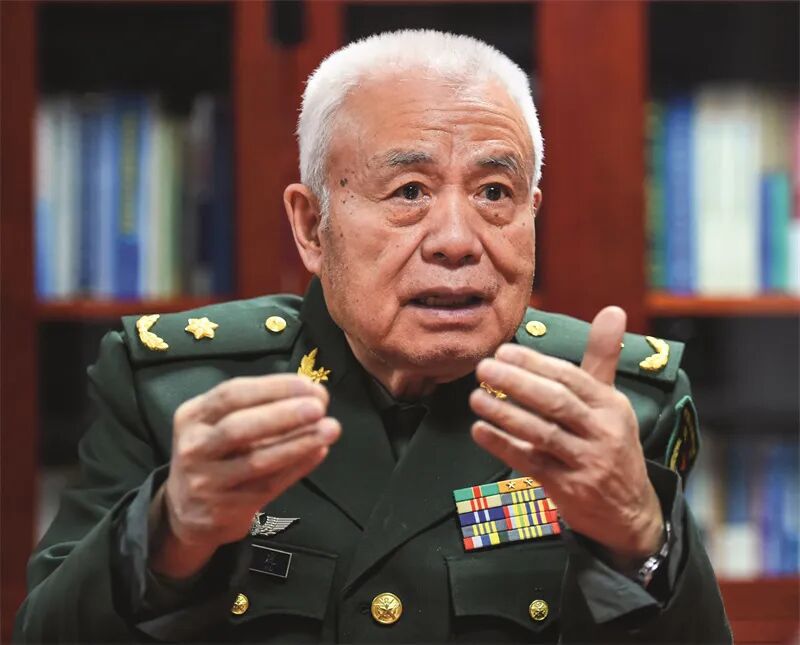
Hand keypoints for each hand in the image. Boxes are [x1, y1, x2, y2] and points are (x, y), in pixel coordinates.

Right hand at [151, 374, 339, 578]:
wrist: (186, 512)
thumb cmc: (215, 454)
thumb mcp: (218, 424)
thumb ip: (258, 407)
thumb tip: (311, 394)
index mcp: (193, 416)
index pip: (232, 394)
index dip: (274, 387)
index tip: (309, 385)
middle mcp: (194, 448)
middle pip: (240, 427)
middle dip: (284, 414)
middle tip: (319, 407)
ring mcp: (207, 482)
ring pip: (257, 461)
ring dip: (299, 443)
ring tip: (330, 429)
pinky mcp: (225, 510)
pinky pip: (269, 485)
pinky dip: (297, 466)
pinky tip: (319, 451)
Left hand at [469, 307, 662, 564]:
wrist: (628, 511)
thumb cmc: (611, 445)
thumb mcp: (613, 401)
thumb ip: (603, 357)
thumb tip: (613, 310)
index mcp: (611, 405)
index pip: (570, 377)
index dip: (535, 363)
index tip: (503, 351)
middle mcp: (603, 432)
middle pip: (556, 402)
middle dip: (517, 383)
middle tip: (483, 368)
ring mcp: (587, 461)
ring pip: (542, 433)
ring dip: (505, 413)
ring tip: (476, 398)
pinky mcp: (569, 487)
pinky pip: (531, 463)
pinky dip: (503, 446)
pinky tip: (479, 431)